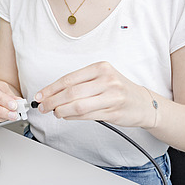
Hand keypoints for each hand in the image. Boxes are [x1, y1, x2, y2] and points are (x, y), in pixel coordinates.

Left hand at [34, 61, 155, 128]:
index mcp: (101, 68)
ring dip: (61, 111)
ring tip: (55, 112)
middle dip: (52, 101)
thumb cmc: (119, 90)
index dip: (51, 89)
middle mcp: (107, 80)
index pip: (69, 79)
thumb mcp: (102, 78)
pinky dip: (72, 117)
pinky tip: (66, 116)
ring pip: (77, 105)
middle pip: (71, 92)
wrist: (143, 103)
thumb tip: (52, 93)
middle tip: (43, 107)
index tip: (40, 95)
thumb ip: (80, 83)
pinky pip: (86, 116)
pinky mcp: (113, 112)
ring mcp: (111, 96)